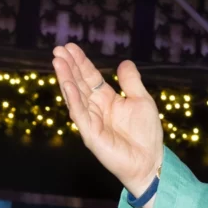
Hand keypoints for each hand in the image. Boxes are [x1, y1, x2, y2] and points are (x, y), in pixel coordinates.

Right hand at [53, 45, 163, 201]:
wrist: (150, 161)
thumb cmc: (146, 134)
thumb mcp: (142, 100)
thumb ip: (131, 82)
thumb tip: (124, 62)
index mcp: (107, 100)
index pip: (90, 77)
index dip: (81, 62)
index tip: (71, 47)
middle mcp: (95, 109)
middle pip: (79, 83)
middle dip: (69, 66)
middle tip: (58, 49)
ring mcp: (91, 121)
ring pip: (75, 96)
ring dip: (66, 78)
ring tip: (58, 61)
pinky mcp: (91, 134)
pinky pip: (80, 114)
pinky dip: (73, 99)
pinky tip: (67, 85)